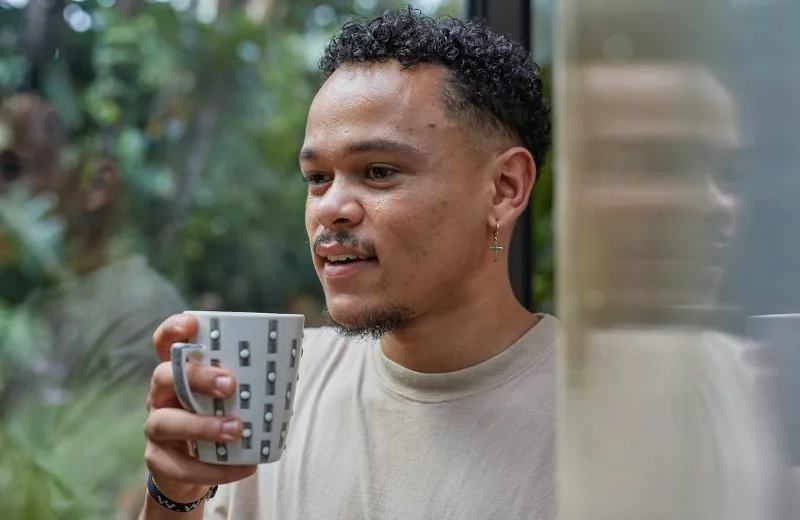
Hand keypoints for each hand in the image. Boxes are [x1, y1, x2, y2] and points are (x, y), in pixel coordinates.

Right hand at [143, 314, 256, 501]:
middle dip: (197, 378)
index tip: (192, 324)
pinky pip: (182, 466)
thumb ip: (248, 377)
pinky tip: (244, 467)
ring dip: (203, 426)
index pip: (165, 343)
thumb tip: (293, 355)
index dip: (173, 330)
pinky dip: (215, 469)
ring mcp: (156, 428)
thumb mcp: (230, 395)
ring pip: (166, 422)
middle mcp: (161, 395)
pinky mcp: (159, 461)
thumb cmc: (220, 417)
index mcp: (178, 372)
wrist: (196, 469)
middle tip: (230, 385)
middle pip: (164, 376)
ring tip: (236, 430)